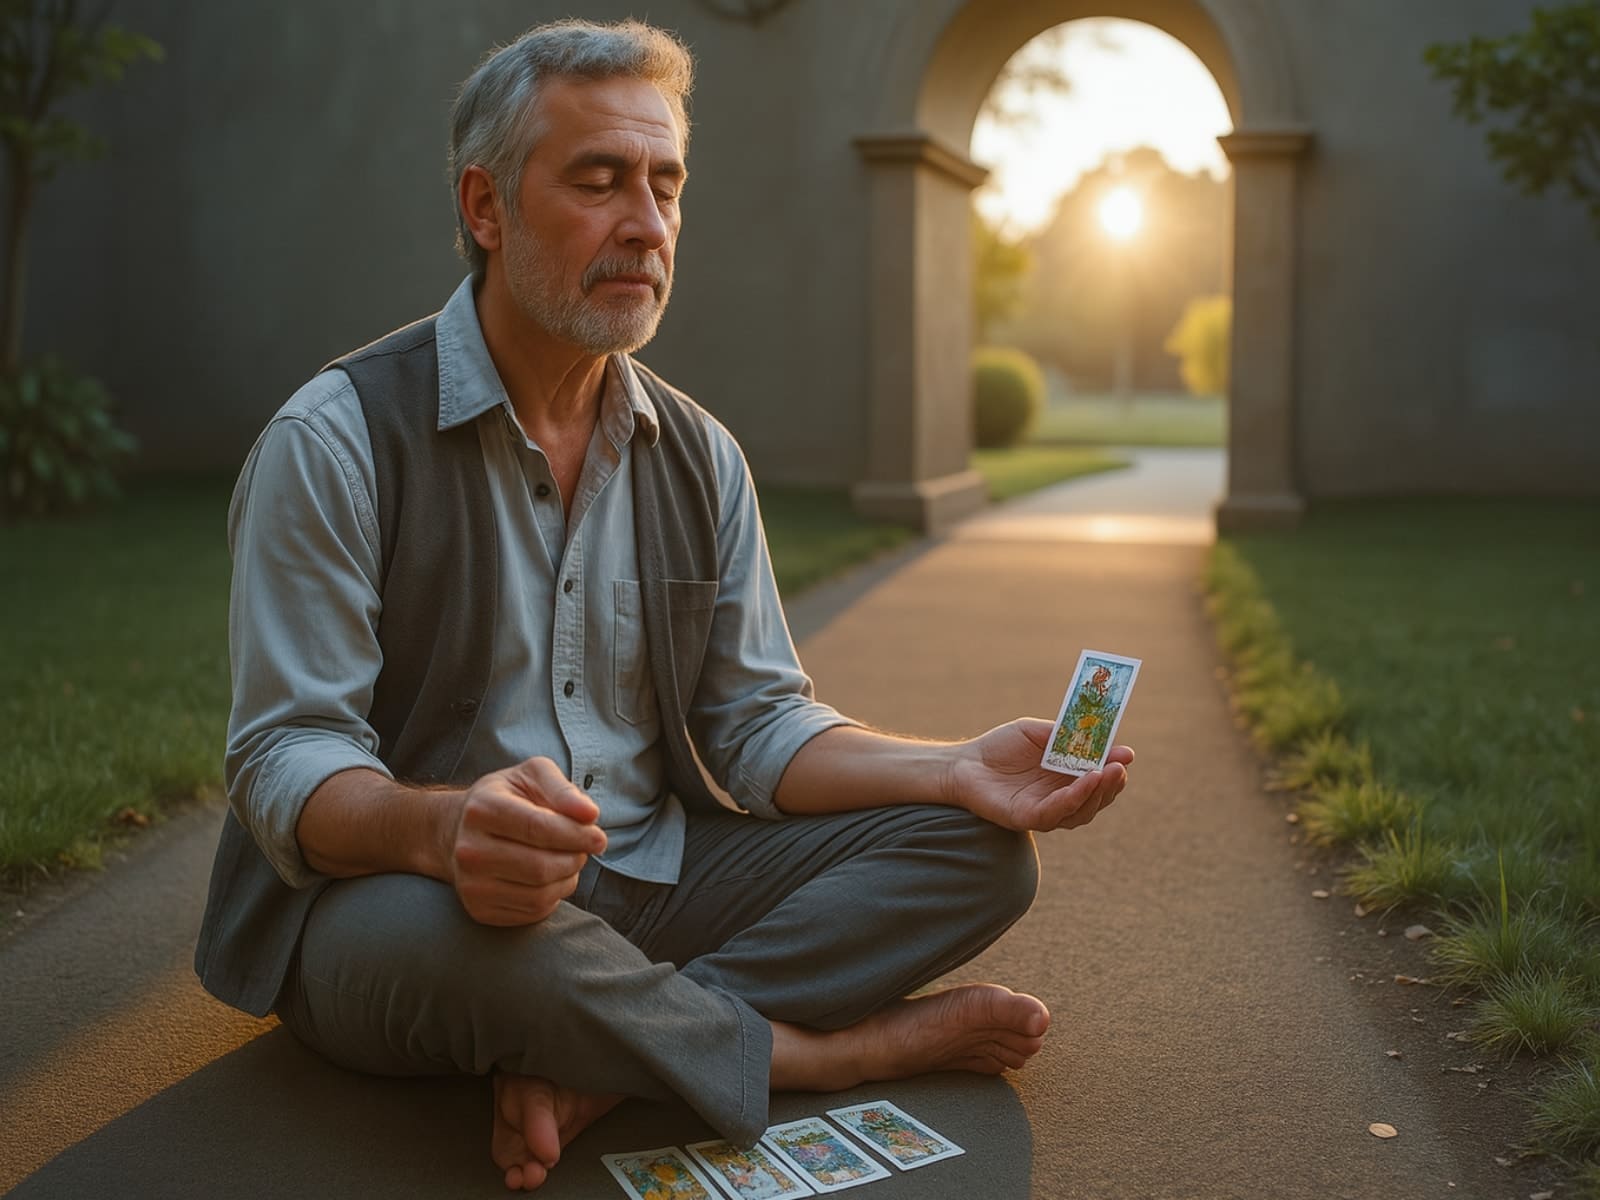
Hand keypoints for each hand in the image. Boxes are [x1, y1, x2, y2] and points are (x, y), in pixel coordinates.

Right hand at [446, 757, 606, 925]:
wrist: (459, 831)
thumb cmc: (507, 799)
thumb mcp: (533, 777)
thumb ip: (563, 790)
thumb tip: (590, 814)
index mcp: (481, 809)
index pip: (538, 828)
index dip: (577, 835)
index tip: (599, 838)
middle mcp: (469, 850)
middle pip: (540, 867)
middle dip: (574, 858)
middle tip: (583, 849)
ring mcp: (470, 885)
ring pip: (539, 894)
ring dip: (567, 879)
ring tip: (568, 860)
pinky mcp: (480, 911)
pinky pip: (532, 912)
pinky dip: (554, 896)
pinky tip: (551, 878)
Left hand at [945, 718, 1133, 832]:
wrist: (963, 763)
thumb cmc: (999, 747)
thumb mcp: (1036, 732)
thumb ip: (1066, 734)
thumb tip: (1101, 735)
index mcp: (1065, 778)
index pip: (1098, 779)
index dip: (1114, 769)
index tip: (1127, 754)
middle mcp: (1059, 798)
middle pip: (1096, 799)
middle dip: (1112, 784)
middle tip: (1122, 766)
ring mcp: (1045, 810)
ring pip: (1081, 811)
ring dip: (1098, 792)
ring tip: (1109, 772)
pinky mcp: (1027, 818)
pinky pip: (1056, 813)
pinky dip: (1075, 798)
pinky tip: (1087, 780)